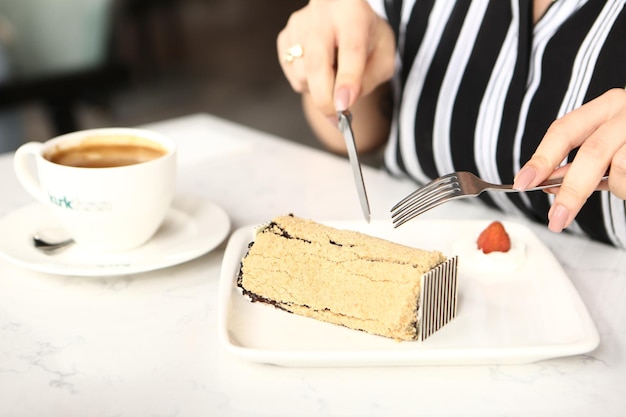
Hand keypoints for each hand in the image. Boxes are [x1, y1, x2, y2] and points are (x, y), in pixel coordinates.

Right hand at [277, 0, 394, 116]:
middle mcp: (322, 14)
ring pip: (302, 75)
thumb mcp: (384, 55)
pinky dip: (306, 84)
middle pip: (317, 64)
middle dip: (325, 99)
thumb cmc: (366, 35)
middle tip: (336, 119)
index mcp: (353, 14)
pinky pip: (292, 75)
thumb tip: (345, 101)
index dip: (347, 81)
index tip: (344, 106)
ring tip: (333, 77)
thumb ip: (370, 79)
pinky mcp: (285, 36)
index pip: (351, 50)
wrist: (345, 14)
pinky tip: (319, 72)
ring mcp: (299, 25)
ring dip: (318, 90)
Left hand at [514, 88, 625, 232]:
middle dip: (571, 191)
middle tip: (556, 219)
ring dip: (619, 188)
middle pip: (592, 153)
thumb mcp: (609, 140)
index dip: (542, 157)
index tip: (522, 182)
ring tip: (625, 185)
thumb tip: (546, 182)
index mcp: (607, 106)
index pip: (564, 130)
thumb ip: (580, 161)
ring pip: (622, 170)